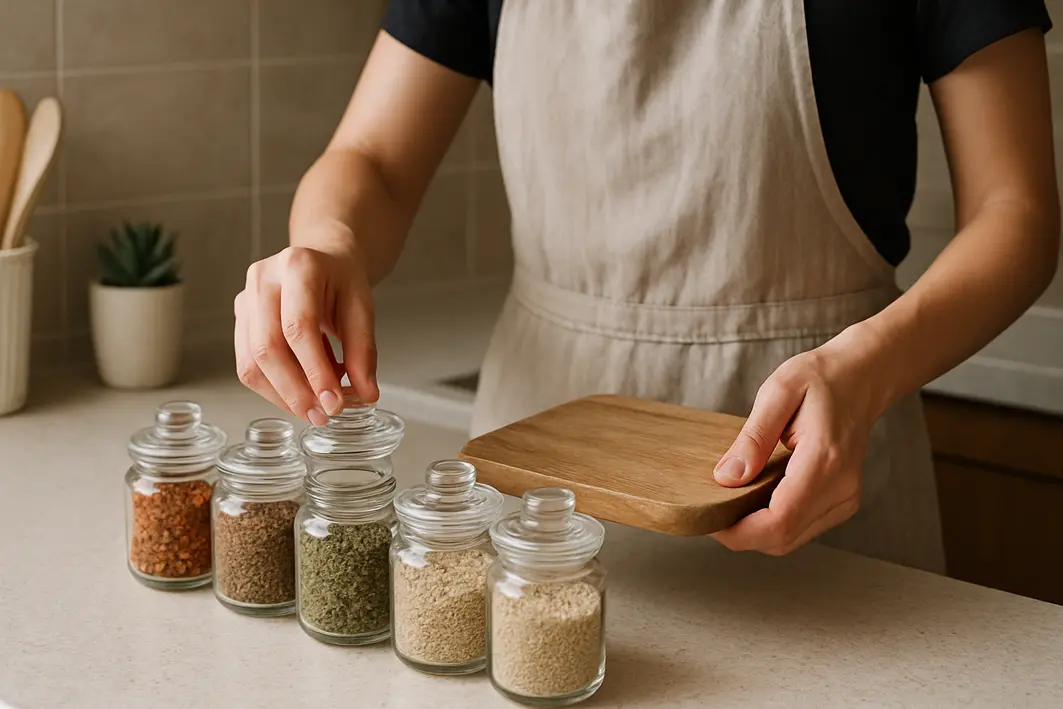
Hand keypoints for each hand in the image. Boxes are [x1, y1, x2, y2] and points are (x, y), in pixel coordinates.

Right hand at [234, 239, 378, 424]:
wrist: (323, 261)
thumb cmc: (342, 281)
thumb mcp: (362, 308)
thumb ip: (363, 351)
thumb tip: (366, 394)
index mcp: (298, 266)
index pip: (298, 327)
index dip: (315, 370)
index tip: (333, 403)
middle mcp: (263, 279)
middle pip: (267, 347)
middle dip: (295, 390)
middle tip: (322, 415)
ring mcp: (245, 298)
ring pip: (251, 361)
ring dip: (282, 395)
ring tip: (314, 410)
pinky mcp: (240, 319)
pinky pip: (247, 365)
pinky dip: (273, 389)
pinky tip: (300, 394)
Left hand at [710, 329, 888, 554]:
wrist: (861, 377)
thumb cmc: (820, 379)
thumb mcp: (778, 393)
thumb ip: (753, 438)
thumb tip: (728, 477)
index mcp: (824, 461)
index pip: (780, 520)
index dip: (740, 531)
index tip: (709, 518)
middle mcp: (840, 487)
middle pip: (783, 538)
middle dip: (741, 535)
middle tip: (711, 510)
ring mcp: (845, 498)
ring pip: (791, 540)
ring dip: (755, 531)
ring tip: (730, 502)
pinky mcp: (843, 501)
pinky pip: (801, 528)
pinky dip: (773, 523)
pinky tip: (756, 499)